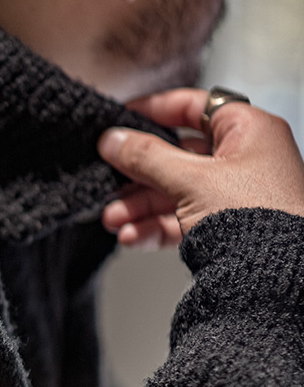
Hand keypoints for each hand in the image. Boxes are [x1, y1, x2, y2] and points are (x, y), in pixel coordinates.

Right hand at [99, 88, 303, 247]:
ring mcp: (235, 195)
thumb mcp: (192, 180)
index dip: (154, 110)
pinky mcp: (227, 227)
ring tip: (114, 219)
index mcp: (249, 131)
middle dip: (138, 175)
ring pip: (175, 192)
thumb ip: (147, 157)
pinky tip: (133, 236)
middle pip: (177, 155)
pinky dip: (156, 227)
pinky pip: (183, 220)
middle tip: (108, 177)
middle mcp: (244, 159)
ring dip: (140, 206)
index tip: (120, 120)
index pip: (193, 106)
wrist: (278, 280)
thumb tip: (114, 140)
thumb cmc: (260, 220)